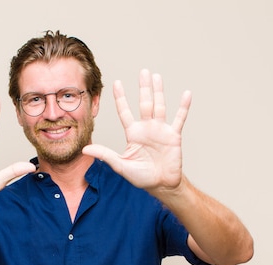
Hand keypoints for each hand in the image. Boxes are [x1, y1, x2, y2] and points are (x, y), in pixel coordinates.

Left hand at [83, 69, 191, 193]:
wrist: (161, 185)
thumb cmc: (141, 177)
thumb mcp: (120, 165)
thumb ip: (105, 155)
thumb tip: (85, 149)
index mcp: (133, 133)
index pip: (125, 112)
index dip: (120, 98)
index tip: (117, 83)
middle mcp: (146, 128)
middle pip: (144, 103)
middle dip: (143, 88)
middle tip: (143, 71)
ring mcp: (161, 130)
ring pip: (160, 106)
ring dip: (159, 92)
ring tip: (157, 77)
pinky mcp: (173, 135)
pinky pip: (179, 118)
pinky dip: (183, 107)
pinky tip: (186, 94)